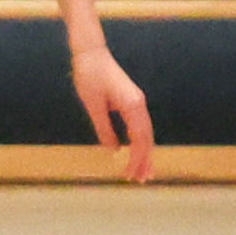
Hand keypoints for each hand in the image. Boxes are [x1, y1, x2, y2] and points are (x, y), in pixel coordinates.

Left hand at [71, 47, 157, 182]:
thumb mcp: (93, 105)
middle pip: (147, 138)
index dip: (136, 159)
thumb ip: (104, 128)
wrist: (91, 54)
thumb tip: (113, 151)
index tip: (130, 175)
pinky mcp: (132, 101)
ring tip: (142, 172)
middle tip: (140, 180)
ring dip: (144, 153)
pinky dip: (139, 141)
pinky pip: (139, 126)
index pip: (140, 139)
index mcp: (133, 105)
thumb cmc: (89, 76)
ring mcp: (137, 102)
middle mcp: (139, 104)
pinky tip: (136, 153)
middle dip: (144, 160)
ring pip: (145, 133)